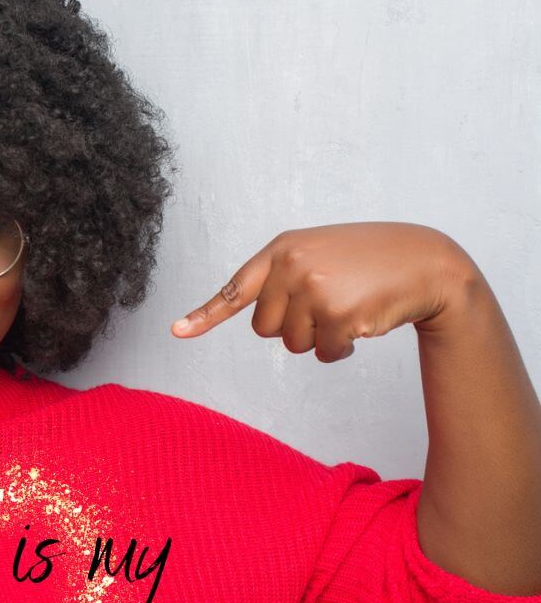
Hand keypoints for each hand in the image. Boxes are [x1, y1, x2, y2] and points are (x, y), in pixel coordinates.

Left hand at [168, 221, 477, 360]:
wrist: (425, 261)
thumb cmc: (370, 260)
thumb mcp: (321, 254)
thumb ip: (285, 278)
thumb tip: (263, 322)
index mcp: (284, 249)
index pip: (236, 288)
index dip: (206, 314)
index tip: (177, 332)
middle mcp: (292, 266)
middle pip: (265, 329)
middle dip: (294, 328)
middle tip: (329, 304)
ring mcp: (313, 289)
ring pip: (293, 344)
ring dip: (320, 338)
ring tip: (350, 307)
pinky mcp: (338, 314)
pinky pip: (324, 353)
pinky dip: (342, 349)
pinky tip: (364, 321)